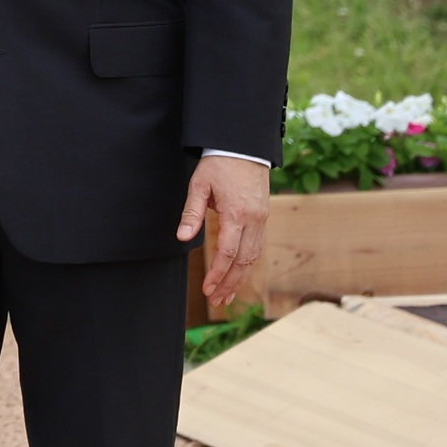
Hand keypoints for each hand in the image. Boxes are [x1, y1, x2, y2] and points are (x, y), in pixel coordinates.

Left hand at [179, 157, 270, 316]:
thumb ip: (191, 213)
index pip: (228, 252)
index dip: (217, 274)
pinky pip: (257, 247)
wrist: (244, 146)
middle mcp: (254, 220)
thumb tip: (182, 238)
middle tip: (216, 301)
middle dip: (229, 283)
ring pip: (253, 257)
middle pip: (243, 261)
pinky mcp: (264, 218)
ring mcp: (262, 220)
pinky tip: (238, 275)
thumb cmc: (219, 164)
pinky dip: (247, 265)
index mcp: (236, 213)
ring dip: (240, 279)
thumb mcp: (199, 185)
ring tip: (226, 296)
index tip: (207, 289)